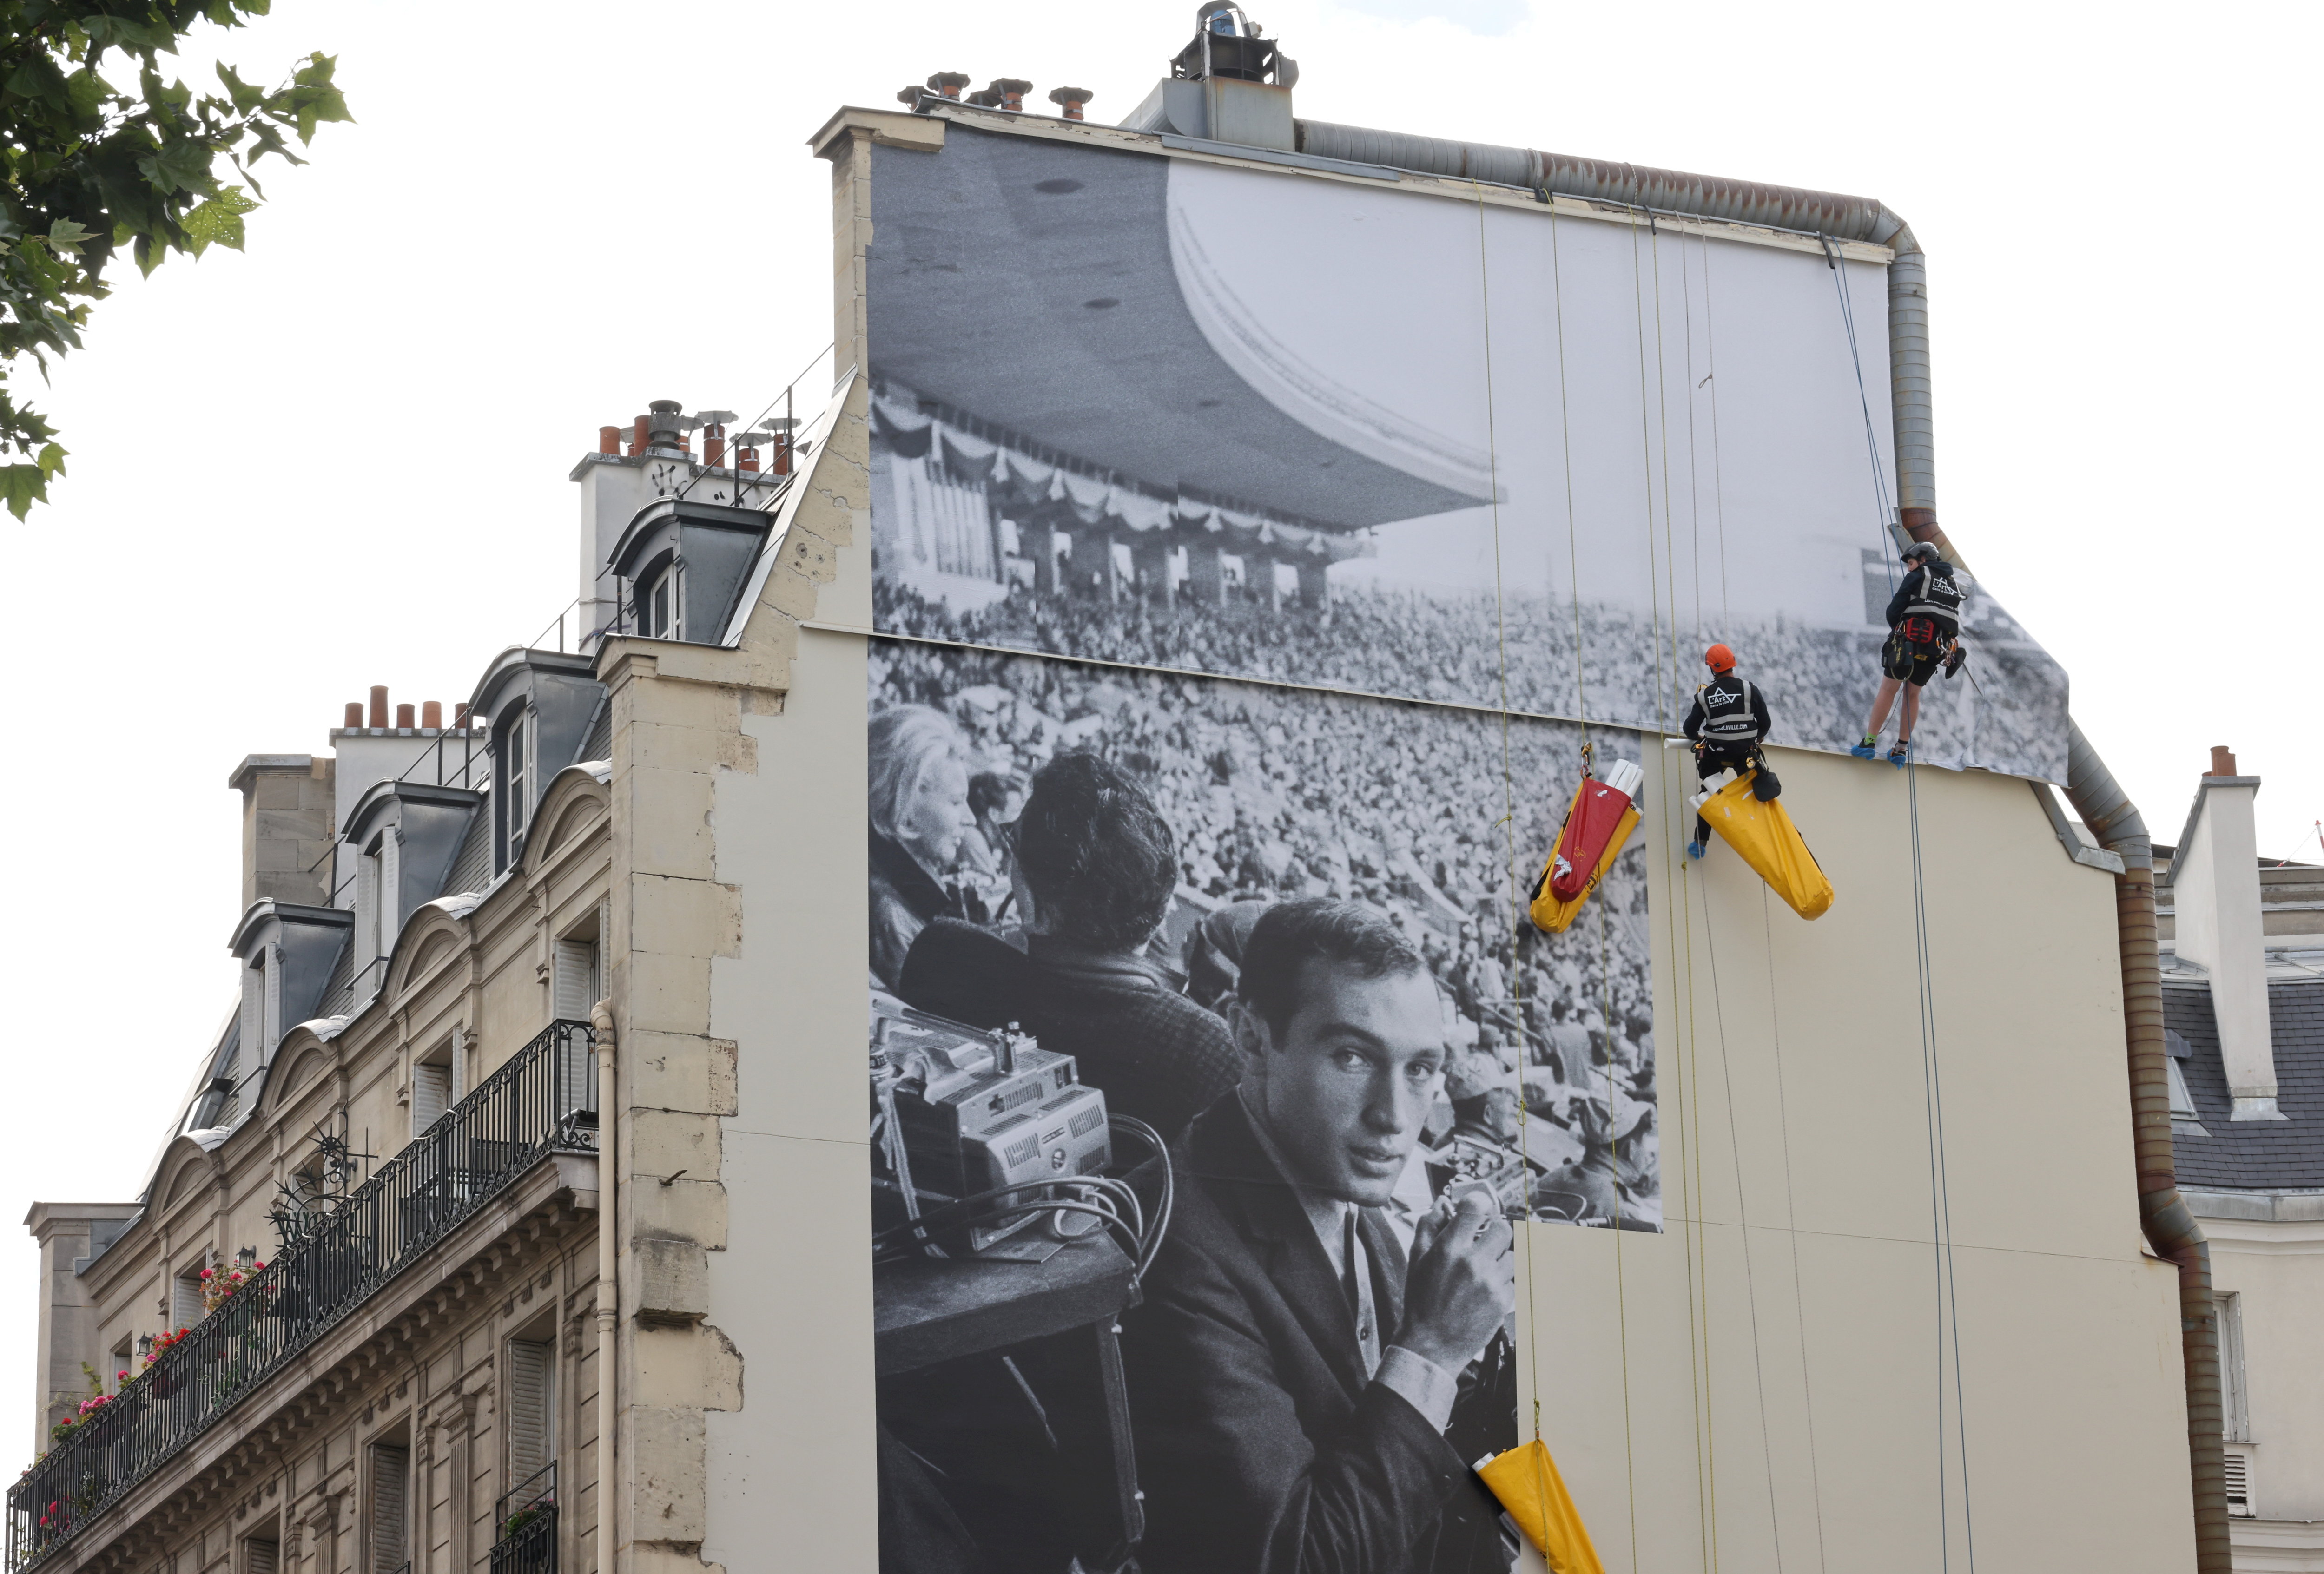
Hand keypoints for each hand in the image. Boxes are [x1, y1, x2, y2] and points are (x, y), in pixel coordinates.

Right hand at [1396, 1190, 1515, 1372]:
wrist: (1431, 1344)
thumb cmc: (1421, 1301)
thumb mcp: (1416, 1258)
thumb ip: (1428, 1225)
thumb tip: (1442, 1203)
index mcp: (1449, 1249)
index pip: (1476, 1207)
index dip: (1479, 1204)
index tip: (1477, 1209)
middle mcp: (1473, 1263)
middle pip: (1503, 1229)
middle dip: (1494, 1232)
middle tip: (1483, 1242)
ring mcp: (1491, 1283)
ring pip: (1511, 1255)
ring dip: (1499, 1259)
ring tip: (1482, 1272)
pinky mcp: (1503, 1302)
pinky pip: (1512, 1280)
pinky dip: (1501, 1282)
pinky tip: (1485, 1290)